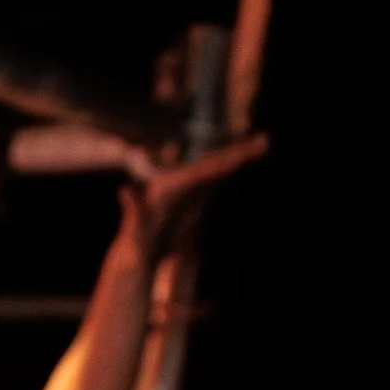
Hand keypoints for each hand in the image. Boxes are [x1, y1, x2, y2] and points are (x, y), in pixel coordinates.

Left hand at [124, 129, 268, 258]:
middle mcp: (179, 177)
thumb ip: (132, 211)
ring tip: (266, 142)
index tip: (240, 156)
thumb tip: (124, 191)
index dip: (223, 162)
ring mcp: (189, 182)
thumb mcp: (134, 231)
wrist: (139, 249)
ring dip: (242, 154)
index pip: (201, 170)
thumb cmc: (136, 242)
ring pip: (219, 164)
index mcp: (169, 183)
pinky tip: (254, 157)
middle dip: (239, 151)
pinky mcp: (196, 191)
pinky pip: (219, 174)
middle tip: (265, 140)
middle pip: (214, 161)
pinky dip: (236, 166)